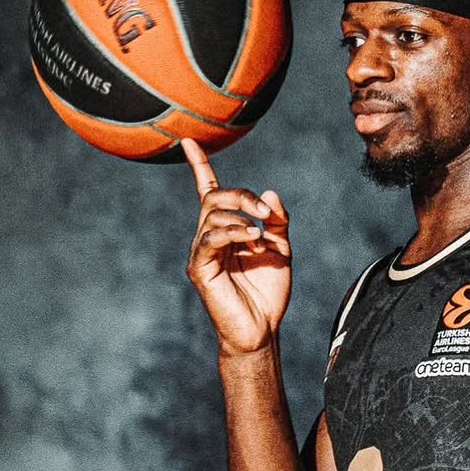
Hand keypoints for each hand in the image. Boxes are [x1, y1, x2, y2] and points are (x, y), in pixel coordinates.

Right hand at [183, 138, 291, 354]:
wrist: (262, 329)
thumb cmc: (268, 293)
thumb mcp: (281, 251)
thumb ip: (278, 223)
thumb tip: (271, 194)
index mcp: (227, 230)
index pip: (209, 191)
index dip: (199, 166)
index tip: (188, 141)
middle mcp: (209, 237)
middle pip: (214, 197)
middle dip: (242, 196)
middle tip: (267, 212)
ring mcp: (202, 252)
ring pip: (212, 214)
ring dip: (242, 217)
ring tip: (262, 236)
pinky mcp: (200, 268)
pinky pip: (209, 239)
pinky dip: (232, 233)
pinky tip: (251, 240)